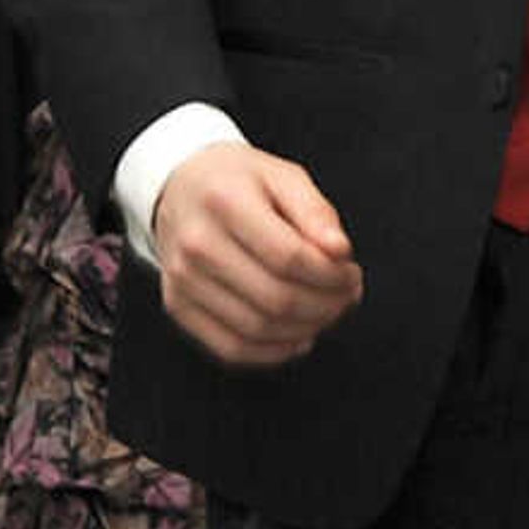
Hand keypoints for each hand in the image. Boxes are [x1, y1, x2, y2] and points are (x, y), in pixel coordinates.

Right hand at [150, 140, 364, 367]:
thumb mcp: (282, 176)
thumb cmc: (238, 181)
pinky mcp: (177, 305)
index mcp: (225, 202)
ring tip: (327, 312)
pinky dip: (274, 352)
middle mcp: (197, 244)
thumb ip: (316, 212)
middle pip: (276, 298)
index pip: (289, 257)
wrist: (178, 188)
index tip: (351, 274)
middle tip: (346, 297)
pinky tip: (299, 336)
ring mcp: (182, 279)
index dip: (331, 276)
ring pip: (257, 329)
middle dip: (326, 306)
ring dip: (306, 330)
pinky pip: (232, 348)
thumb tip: (340, 253)